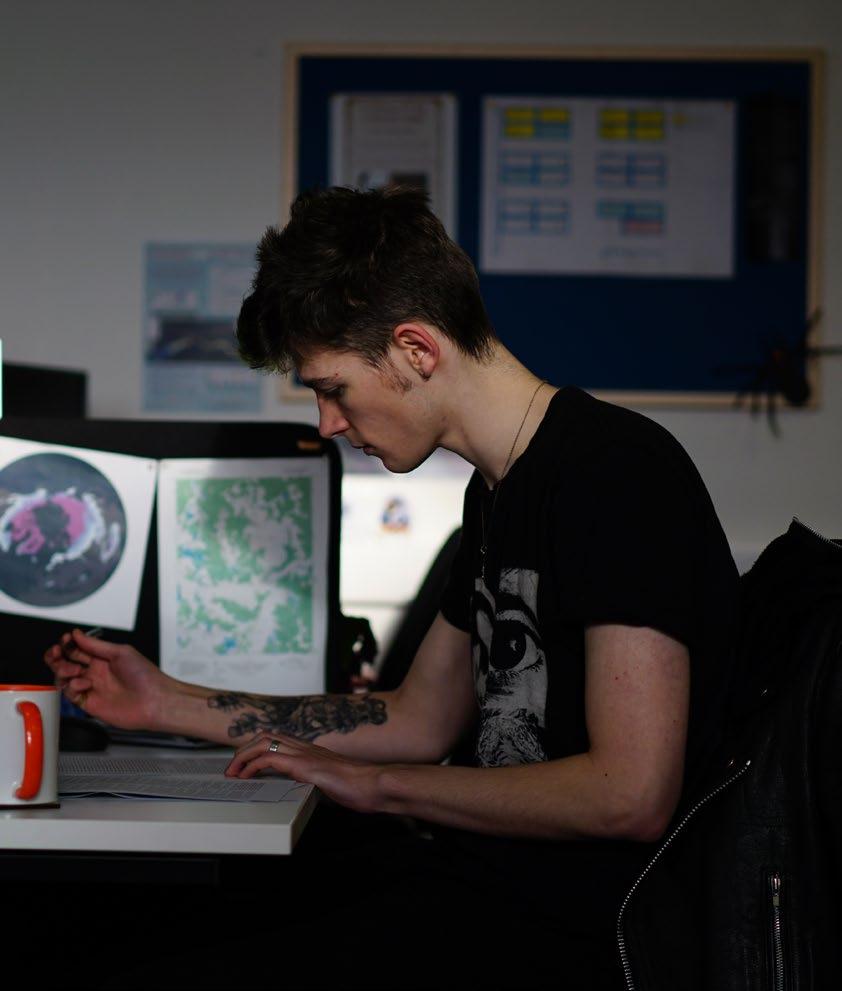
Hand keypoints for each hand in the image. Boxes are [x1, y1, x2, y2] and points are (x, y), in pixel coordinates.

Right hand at [43, 629, 170, 730]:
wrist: (153, 700)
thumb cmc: (144, 675)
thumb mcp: (120, 652)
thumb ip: (95, 645)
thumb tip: (76, 634)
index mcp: (102, 658)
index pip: (77, 649)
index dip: (67, 644)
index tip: (64, 641)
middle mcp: (95, 672)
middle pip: (66, 663)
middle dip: (57, 656)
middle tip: (57, 652)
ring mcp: (91, 687)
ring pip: (64, 678)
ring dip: (63, 670)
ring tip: (73, 669)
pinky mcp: (89, 703)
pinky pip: (71, 694)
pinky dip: (72, 686)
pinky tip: (84, 684)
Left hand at [225, 732, 385, 814]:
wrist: (373, 784)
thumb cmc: (358, 786)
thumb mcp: (330, 782)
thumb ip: (315, 781)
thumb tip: (308, 789)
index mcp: (311, 750)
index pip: (277, 739)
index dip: (257, 748)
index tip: (245, 763)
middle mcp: (305, 747)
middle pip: (266, 736)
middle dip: (244, 750)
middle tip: (233, 768)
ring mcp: (304, 754)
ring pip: (264, 742)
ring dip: (243, 756)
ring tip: (233, 772)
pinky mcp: (304, 765)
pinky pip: (270, 758)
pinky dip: (252, 766)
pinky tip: (246, 777)